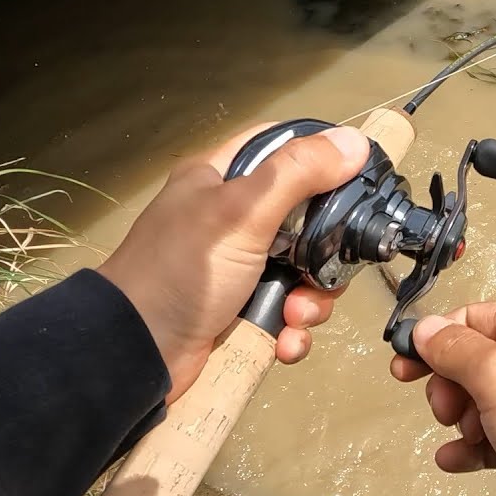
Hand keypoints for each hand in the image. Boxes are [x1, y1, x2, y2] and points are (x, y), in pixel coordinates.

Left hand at [98, 122, 370, 402]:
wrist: (137, 353)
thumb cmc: (185, 270)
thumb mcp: (242, 212)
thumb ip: (297, 174)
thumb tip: (354, 142)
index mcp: (221, 179)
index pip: (280, 147)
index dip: (320, 156)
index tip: (358, 177)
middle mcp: (231, 219)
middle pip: (306, 218)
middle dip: (325, 251)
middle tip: (328, 269)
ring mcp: (238, 268)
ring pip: (303, 272)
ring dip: (312, 299)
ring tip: (296, 316)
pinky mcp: (242, 311)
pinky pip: (288, 313)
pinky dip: (294, 329)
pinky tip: (286, 340)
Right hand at [389, 298, 495, 495]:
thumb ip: (455, 349)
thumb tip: (425, 328)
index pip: (469, 318)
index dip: (432, 341)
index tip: (403, 369)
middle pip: (476, 360)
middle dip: (449, 386)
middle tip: (446, 411)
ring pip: (487, 400)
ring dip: (463, 420)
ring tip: (467, 439)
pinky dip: (477, 446)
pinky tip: (456, 460)